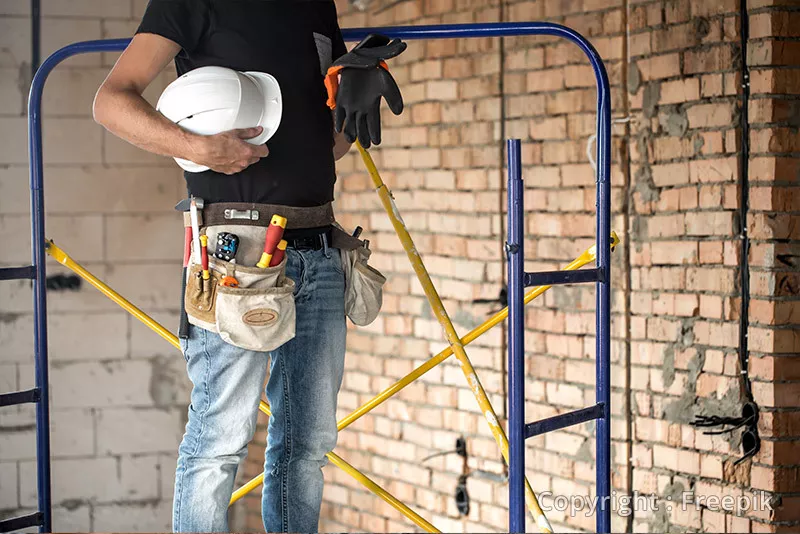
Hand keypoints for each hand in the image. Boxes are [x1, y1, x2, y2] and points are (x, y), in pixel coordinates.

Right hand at [191, 127, 268, 173]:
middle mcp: (244, 162)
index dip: (263, 147)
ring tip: (236, 150)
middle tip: (247, 145)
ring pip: (247, 163)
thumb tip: (257, 131)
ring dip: (245, 158)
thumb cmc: (217, 142)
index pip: (264, 152)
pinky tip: (230, 156)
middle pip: (256, 158)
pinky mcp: (230, 171)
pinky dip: (236, 162)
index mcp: (248, 152)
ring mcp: (237, 168)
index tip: (260, 144)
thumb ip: (249, 132)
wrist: (204, 150)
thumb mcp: (235, 133)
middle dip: (254, 152)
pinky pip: (237, 167)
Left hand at [325, 34, 405, 148]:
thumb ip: (393, 97)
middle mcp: (361, 108)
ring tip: (352, 138)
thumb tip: (399, 112)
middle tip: (366, 145)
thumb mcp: (386, 83)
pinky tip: (339, 128)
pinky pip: (338, 113)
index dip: (375, 133)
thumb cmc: (376, 71)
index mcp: (372, 106)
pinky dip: (339, 121)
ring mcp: (350, 104)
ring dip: (350, 132)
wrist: (361, 58)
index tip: (377, 142)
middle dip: (363, 136)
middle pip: (362, 127)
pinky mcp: (340, 98)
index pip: (374, 124)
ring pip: (350, 123)